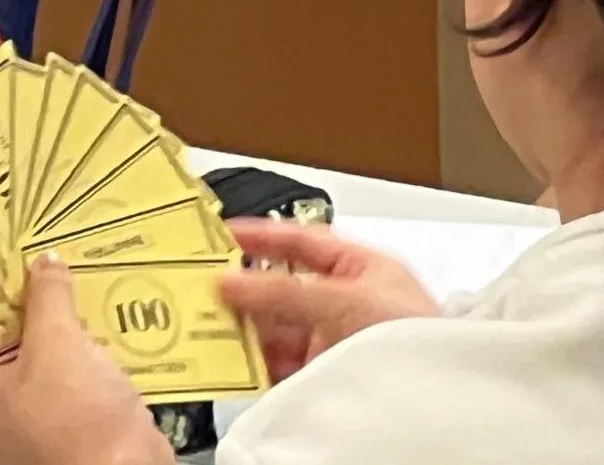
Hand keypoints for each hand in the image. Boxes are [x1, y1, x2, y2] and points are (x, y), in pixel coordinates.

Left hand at [0, 253, 175, 464]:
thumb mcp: (56, 341)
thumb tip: (45, 265)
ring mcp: (26, 418)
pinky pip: (61, 369)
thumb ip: (46, 296)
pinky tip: (88, 315)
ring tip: (58, 279)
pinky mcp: (63, 418)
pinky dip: (72, 345)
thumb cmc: (77, 423)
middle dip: (14, 303)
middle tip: (23, 261)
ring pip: (30, 354)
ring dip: (48, 322)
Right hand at [220, 218, 439, 382]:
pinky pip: (276, 363)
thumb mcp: (344, 301)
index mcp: (360, 269)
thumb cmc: (416, 341)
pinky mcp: (320, 376)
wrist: (434, 403)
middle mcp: (343, 303)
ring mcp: (331, 341)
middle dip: (243, 287)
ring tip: (208, 323)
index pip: (303, 242)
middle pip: (280, 287)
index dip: (263, 235)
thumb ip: (282, 291)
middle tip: (204, 286)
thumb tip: (232, 281)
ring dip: (243, 326)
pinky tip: (231, 359)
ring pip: (274, 327)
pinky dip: (251, 361)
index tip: (224, 233)